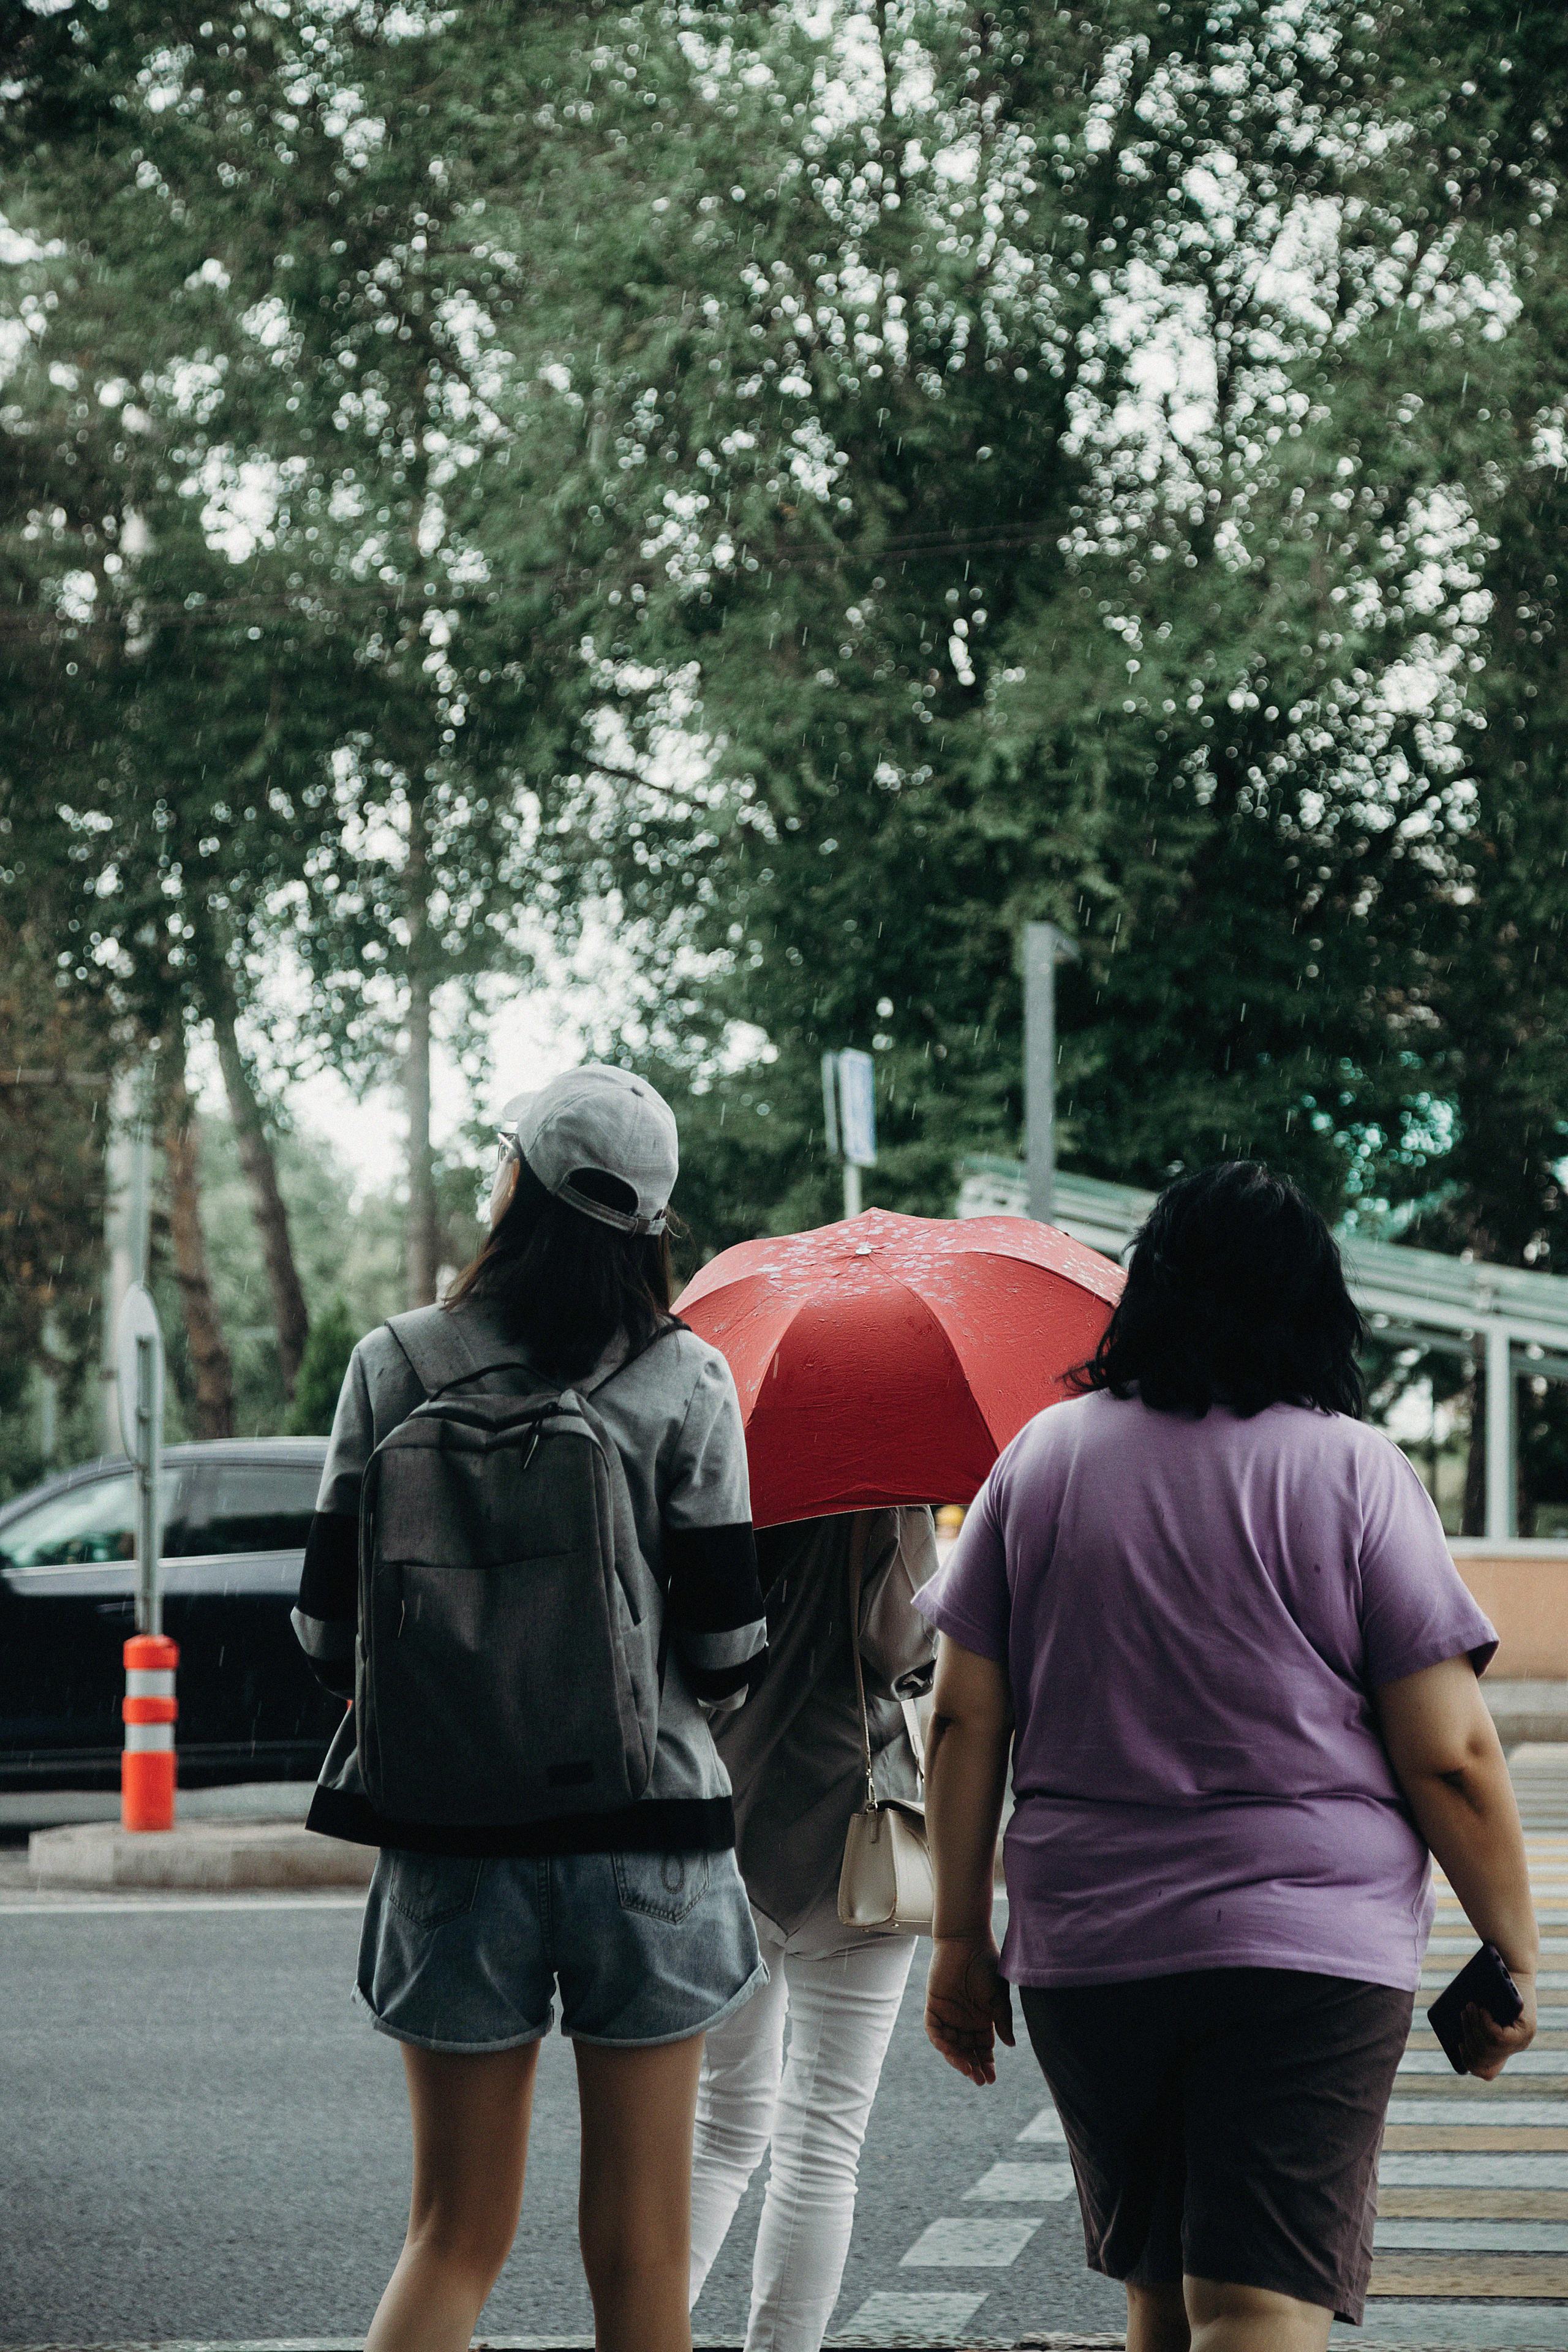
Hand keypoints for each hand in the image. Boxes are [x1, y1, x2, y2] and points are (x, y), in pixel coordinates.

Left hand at [925, 1932, 1014, 2084]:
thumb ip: (1002, 2021)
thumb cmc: (986, 1965)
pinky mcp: (934, 2005)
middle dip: (972, 2066)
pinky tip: (949, 2050)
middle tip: (978, 2079)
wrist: (967, 1941)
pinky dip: (940, 2041)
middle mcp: (965, 2021)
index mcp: (982, 2020)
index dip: (986, 2064)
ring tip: (966, 2069)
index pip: (983, 2049)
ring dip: (956, 2058)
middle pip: (967, 2051)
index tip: (991, 2079)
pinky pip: (934, 2030)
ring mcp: (949, 2014)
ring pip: (950, 2045)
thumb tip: (1011, 2045)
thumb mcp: (998, 1997)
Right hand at [1457, 1964, 1536, 2080]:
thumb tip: (1457, 2042)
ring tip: (1469, 2007)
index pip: (1487, 2071)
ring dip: (1473, 2028)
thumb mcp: (1478, 2010)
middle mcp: (1517, 2047)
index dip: (1470, 2062)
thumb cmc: (1492, 1983)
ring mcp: (1523, 2040)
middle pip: (1484, 2059)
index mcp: (1505, 2046)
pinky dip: (1485, 2024)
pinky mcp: (1526, 2029)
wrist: (1512, 1962)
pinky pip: (1498, 2038)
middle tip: (1462, 2013)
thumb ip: (1473, 2026)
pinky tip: (1482, 2011)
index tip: (1459, 2045)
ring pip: (1490, 2049)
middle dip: (1467, 2036)